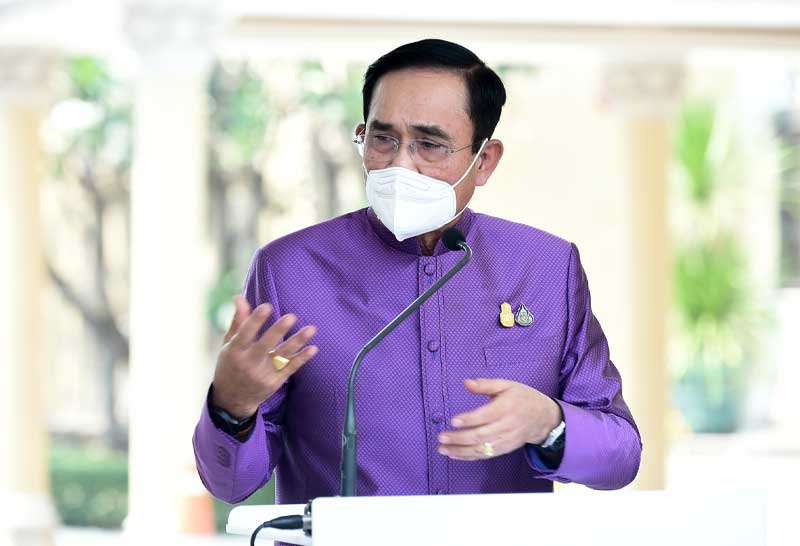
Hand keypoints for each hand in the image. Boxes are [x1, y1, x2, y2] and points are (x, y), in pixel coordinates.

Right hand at [211, 295, 317, 418]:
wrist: (232, 399)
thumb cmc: (230, 365)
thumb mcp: (228, 345)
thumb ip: (238, 321)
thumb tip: (239, 297)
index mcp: (235, 351)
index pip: (245, 334)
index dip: (255, 320)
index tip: (267, 306)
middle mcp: (249, 363)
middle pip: (265, 345)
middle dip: (278, 331)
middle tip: (291, 316)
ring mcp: (263, 374)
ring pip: (282, 356)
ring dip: (298, 342)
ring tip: (312, 329)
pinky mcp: (275, 383)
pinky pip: (290, 369)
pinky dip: (302, 358)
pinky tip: (313, 348)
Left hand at [437, 378, 561, 460]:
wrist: (543, 418)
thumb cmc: (523, 398)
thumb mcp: (507, 385)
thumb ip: (486, 385)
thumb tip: (466, 383)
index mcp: (507, 407)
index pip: (486, 415)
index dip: (469, 419)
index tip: (453, 421)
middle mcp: (506, 426)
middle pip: (481, 435)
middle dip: (459, 438)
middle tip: (441, 438)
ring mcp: (506, 440)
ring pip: (481, 448)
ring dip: (461, 451)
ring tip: (443, 449)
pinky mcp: (504, 449)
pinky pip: (485, 455)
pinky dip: (469, 456)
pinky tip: (455, 455)